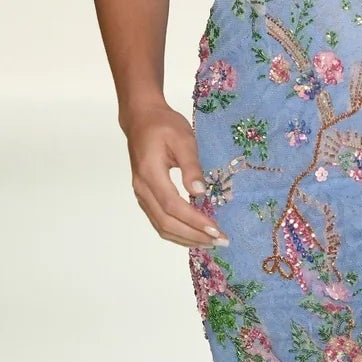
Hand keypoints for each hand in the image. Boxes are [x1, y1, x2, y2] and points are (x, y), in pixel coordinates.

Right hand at [125, 102, 226, 247]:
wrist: (141, 119)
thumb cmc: (163, 125)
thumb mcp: (183, 138)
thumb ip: (191, 166)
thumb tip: (200, 193)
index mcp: (150, 173)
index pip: (172, 205)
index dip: (194, 221)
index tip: (216, 229)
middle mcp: (142, 188)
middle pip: (166, 222)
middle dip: (194, 235)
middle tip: (220, 240)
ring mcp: (141, 195)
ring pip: (161, 227)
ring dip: (186, 238)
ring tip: (211, 242)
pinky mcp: (145, 197)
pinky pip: (159, 222)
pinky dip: (178, 233)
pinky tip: (195, 235)